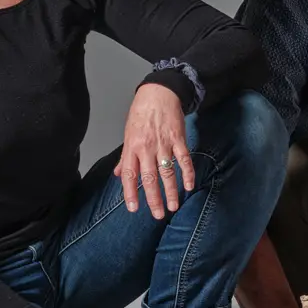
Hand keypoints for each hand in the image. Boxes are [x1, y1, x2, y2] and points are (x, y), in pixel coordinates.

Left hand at [116, 83, 192, 218]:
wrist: (158, 93)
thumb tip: (118, 174)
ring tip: (173, 206)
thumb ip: (125, 157)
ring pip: (167, 172)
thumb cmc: (141, 113)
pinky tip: (189, 186)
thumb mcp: (128, 134)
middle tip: (157, 214)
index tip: (133, 208)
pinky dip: (187, 173)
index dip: (130, 192)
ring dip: (171, 191)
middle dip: (153, 198)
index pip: (129, 174)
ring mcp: (163, 144)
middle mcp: (146, 148)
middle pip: (149, 178)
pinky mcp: (178, 139)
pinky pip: (184, 160)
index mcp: (132, 147)